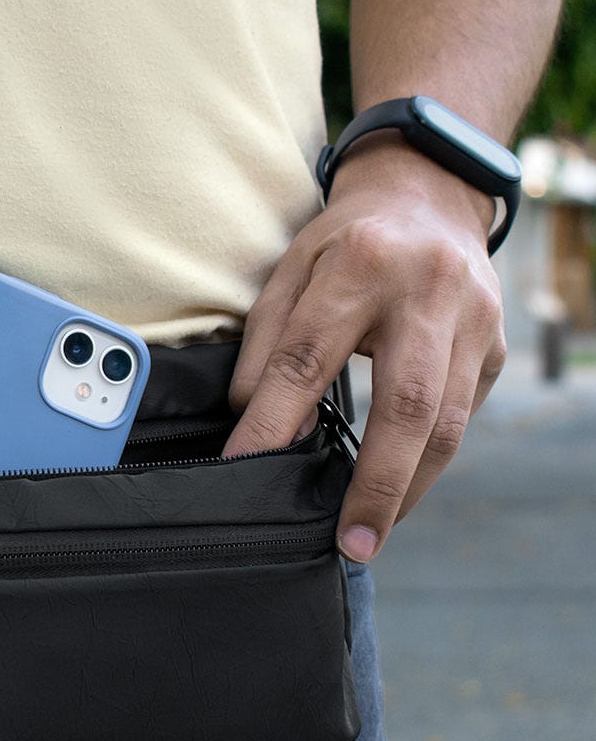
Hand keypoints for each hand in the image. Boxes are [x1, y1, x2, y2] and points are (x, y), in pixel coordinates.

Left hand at [221, 139, 506, 562]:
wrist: (429, 196)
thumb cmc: (344, 242)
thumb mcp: (288, 271)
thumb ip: (267, 344)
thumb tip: (256, 422)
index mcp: (360, 263)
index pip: (308, 356)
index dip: (273, 420)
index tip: (246, 469)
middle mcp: (428, 291)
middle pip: (406, 404)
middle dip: (376, 483)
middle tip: (351, 543)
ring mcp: (474, 320)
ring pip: (446, 423)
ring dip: (407, 488)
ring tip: (370, 534)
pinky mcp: (494, 346)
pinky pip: (461, 418)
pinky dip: (426, 463)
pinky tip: (396, 491)